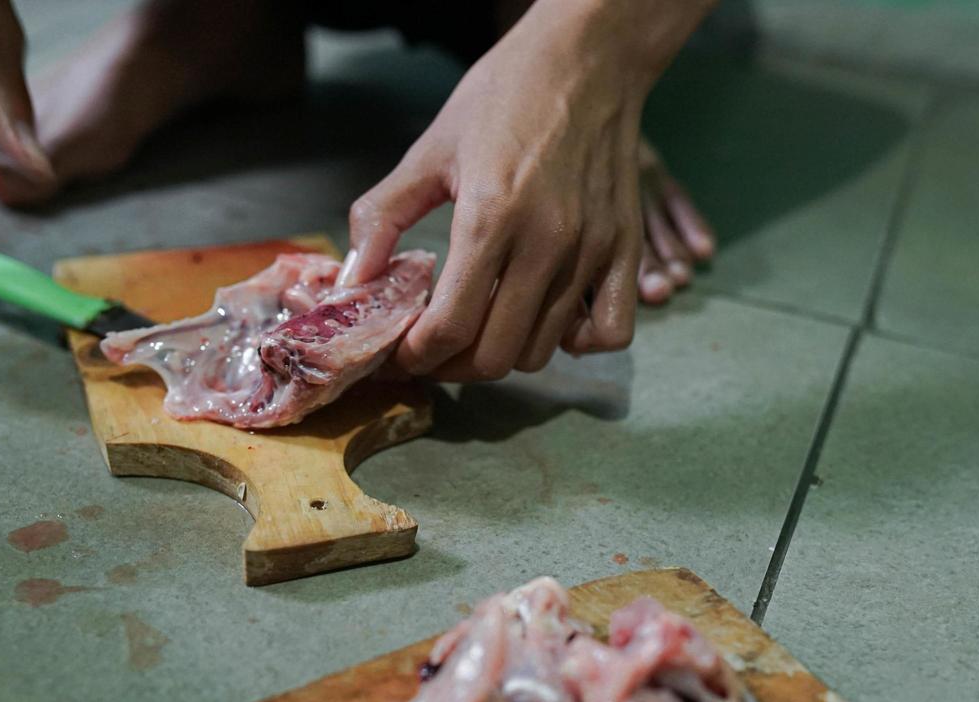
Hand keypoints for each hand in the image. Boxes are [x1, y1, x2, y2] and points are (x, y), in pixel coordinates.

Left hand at [342, 0, 707, 379]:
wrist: (587, 58)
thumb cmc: (505, 96)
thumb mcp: (429, 150)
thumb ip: (381, 219)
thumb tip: (352, 281)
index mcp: (491, 217)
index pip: (449, 328)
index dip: (414, 356)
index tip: (399, 352)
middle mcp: (548, 243)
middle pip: (495, 356)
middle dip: (451, 365)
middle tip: (431, 347)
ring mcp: (593, 251)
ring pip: (543, 351)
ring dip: (502, 353)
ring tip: (479, 326)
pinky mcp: (626, 249)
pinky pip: (610, 333)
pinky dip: (576, 342)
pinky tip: (546, 317)